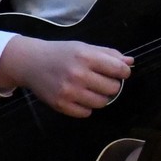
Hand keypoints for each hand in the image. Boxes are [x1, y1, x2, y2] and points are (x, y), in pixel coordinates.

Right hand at [0, 35, 133, 117]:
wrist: (31, 62)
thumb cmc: (62, 53)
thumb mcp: (85, 47)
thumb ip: (109, 54)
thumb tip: (130, 62)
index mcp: (86, 57)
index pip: (119, 70)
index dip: (123, 72)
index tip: (119, 72)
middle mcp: (78, 74)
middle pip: (113, 88)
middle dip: (112, 85)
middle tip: (102, 80)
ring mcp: (69, 91)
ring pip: (102, 102)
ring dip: (101, 97)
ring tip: (91, 89)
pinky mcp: (60, 105)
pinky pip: (86, 113)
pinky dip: (86, 107)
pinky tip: (80, 97)